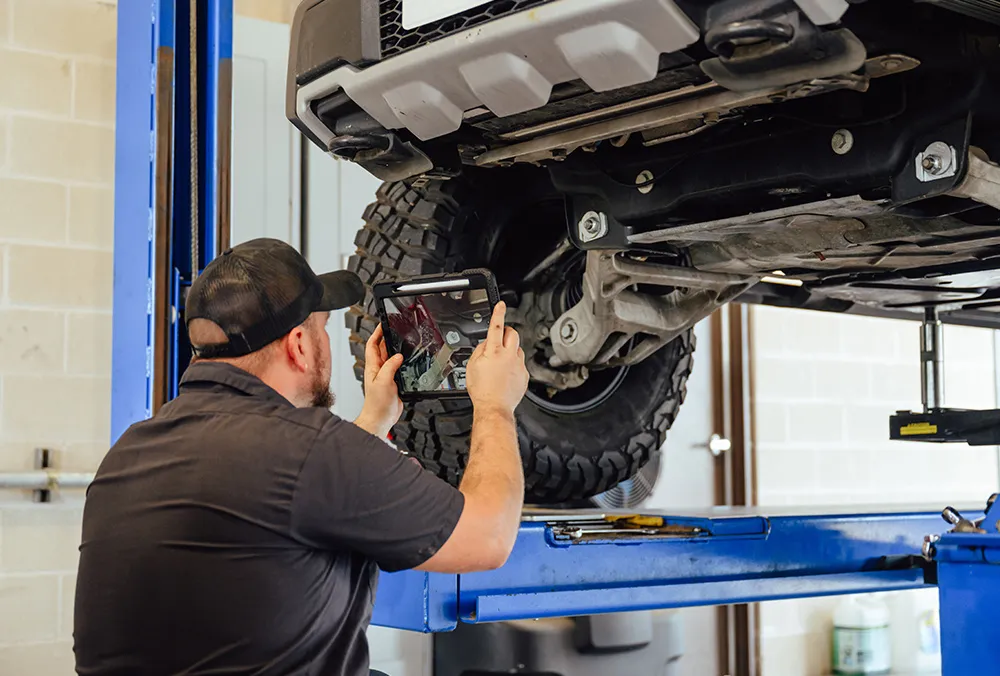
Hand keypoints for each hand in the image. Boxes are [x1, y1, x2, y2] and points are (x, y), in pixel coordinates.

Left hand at [354, 323, 404, 438]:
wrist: (381, 418)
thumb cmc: (376, 404)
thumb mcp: (383, 381)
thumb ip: (390, 366)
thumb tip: (398, 356)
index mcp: (372, 367)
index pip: (372, 345)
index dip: (377, 333)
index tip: (382, 324)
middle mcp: (378, 370)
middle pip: (382, 349)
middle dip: (387, 338)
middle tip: (394, 329)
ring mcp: (386, 376)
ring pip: (391, 358)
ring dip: (395, 349)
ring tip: (401, 340)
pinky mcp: (393, 383)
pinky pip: (398, 368)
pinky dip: (402, 362)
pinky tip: (407, 360)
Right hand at [466, 302, 528, 417]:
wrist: (494, 407)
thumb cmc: (482, 390)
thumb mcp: (472, 366)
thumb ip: (480, 350)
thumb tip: (486, 344)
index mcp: (494, 352)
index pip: (496, 326)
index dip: (498, 313)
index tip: (501, 305)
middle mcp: (509, 356)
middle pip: (512, 333)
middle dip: (506, 332)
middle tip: (499, 338)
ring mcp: (519, 365)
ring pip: (518, 348)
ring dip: (510, 350)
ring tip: (500, 363)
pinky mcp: (525, 374)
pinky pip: (521, 363)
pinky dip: (514, 365)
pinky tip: (505, 374)